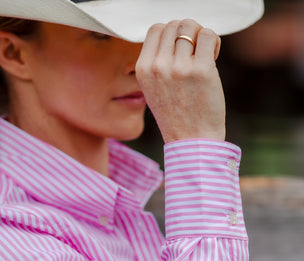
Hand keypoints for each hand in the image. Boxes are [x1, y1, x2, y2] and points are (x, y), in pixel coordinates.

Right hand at [136, 19, 225, 142]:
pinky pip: (208, 35)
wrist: (190, 140)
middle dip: (187, 33)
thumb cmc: (176, 115)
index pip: (155, 29)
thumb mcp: (153, 89)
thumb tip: (173, 34)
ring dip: (200, 37)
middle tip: (193, 54)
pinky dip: (212, 42)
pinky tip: (212, 58)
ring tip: (203, 56)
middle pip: (174, 24)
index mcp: (143, 70)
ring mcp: (179, 68)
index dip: (171, 34)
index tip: (179, 49)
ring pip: (191, 26)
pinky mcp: (201, 70)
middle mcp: (158, 66)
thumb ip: (157, 63)